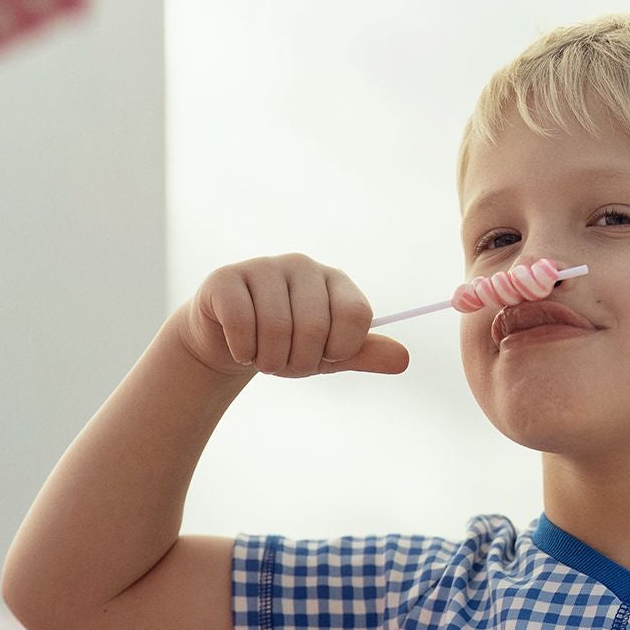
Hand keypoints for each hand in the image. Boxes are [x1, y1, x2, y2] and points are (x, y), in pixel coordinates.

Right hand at [176, 254, 409, 379]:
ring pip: (276, 329)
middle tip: (287, 363)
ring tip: (263, 358)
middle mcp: (302, 266)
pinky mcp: (226, 278)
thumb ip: (363, 353)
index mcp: (334, 280)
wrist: (229, 344)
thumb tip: (403, 359)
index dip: (341, 349)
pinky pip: (242, 324)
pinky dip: (243, 351)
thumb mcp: (329, 355)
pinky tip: (241, 348)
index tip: (326, 356)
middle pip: (315, 327)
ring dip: (270, 361)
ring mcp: (263, 267)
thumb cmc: (286, 346)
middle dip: (300, 363)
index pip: (356, 315)